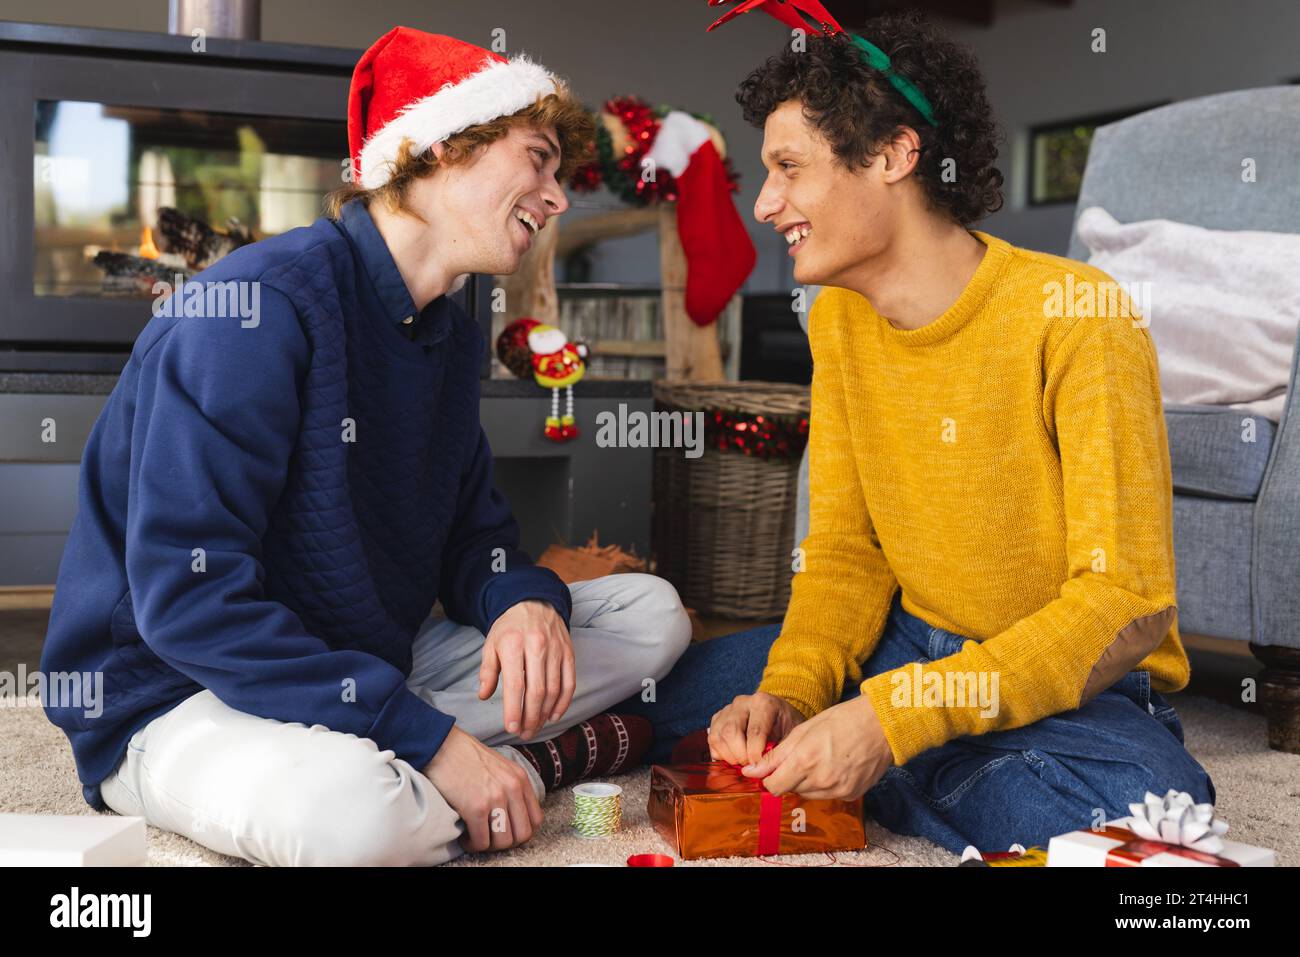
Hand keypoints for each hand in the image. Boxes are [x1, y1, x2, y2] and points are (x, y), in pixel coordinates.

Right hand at [423, 726, 543, 851]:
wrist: (442, 746)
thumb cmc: (466, 756)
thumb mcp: (500, 767)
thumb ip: (512, 787)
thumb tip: (513, 816)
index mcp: (520, 778)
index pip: (536, 820)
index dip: (521, 832)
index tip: (506, 832)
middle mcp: (512, 788)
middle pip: (522, 835)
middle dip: (506, 842)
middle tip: (490, 838)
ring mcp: (495, 798)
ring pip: (503, 842)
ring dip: (489, 846)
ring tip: (476, 838)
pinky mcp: (475, 807)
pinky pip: (481, 841)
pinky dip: (472, 845)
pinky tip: (465, 836)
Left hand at [478, 599, 574, 739]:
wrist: (533, 602)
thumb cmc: (509, 628)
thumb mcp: (491, 644)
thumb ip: (488, 670)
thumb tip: (484, 696)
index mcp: (514, 645)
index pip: (515, 684)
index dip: (514, 709)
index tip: (511, 727)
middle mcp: (537, 647)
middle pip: (537, 691)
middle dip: (531, 717)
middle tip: (524, 734)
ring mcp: (556, 650)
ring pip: (554, 689)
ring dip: (545, 713)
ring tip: (536, 727)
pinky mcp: (568, 652)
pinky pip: (569, 682)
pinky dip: (563, 702)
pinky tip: (554, 715)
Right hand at [708, 691, 804, 766]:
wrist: (779, 715)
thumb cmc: (786, 727)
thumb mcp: (791, 736)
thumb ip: (778, 752)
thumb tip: (762, 771)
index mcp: (763, 703)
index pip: (754, 731)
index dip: (755, 754)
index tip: (760, 767)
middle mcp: (742, 702)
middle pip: (730, 731)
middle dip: (739, 755)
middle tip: (750, 766)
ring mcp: (727, 710)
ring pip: (717, 736)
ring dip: (728, 756)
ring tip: (742, 762)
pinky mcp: (717, 719)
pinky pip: (712, 740)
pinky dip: (720, 753)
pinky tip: (734, 757)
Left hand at [741, 695, 894, 799]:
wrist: (881, 726)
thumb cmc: (842, 720)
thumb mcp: (803, 730)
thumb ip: (776, 755)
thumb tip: (751, 772)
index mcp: (805, 761)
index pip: (773, 786)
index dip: (769, 777)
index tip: (771, 768)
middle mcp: (820, 780)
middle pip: (790, 790)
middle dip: (788, 776)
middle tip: (800, 757)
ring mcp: (837, 790)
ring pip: (807, 794)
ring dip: (805, 781)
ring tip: (819, 759)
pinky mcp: (850, 795)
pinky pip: (826, 795)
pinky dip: (824, 784)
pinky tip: (834, 766)